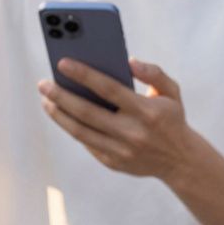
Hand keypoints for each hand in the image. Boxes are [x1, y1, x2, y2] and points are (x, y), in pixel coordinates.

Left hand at [39, 58, 200, 181]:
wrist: (180, 161)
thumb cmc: (170, 118)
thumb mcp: (171, 91)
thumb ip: (154, 72)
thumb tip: (129, 61)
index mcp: (146, 111)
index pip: (109, 89)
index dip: (83, 75)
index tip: (62, 63)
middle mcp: (132, 133)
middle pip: (87, 112)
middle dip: (61, 96)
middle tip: (43, 84)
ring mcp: (121, 151)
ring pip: (81, 131)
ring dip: (59, 114)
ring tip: (45, 100)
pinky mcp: (113, 163)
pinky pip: (87, 143)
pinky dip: (72, 127)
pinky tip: (61, 114)